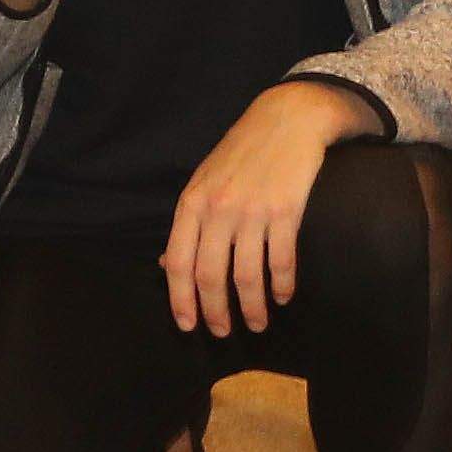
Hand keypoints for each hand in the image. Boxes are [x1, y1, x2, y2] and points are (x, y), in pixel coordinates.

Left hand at [161, 77, 382, 337]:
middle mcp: (218, 209)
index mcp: (192, 203)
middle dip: (215, 312)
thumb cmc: (242, 153)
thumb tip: (164, 264)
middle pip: (210, 275)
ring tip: (257, 323)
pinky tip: (283, 296)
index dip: (180, 299)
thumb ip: (187, 224)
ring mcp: (252, 211)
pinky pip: (281, 260)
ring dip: (252, 307)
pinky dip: (281, 285)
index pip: (178, 261)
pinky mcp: (286, 211)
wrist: (287, 119)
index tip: (187, 325)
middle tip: (222, 332)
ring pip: (246, 275)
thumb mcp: (203, 182)